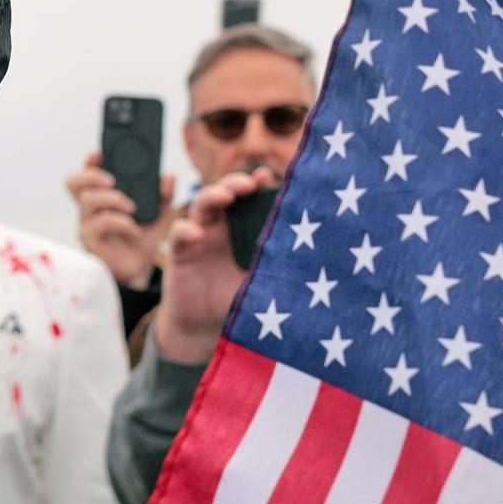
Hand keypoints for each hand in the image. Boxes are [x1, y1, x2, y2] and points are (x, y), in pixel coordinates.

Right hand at [65, 150, 175, 288]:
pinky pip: (100, 224)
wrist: (140, 270)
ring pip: (88, 201)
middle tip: (112, 180)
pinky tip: (134, 229)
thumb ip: (163, 195)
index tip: (99, 153)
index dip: (89, 163)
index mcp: (101, 198)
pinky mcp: (91, 242)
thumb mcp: (157, 214)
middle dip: (91, 175)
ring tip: (132, 207)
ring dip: (112, 199)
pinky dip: (120, 222)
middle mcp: (89, 209)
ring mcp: (87, 225)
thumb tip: (169, 176)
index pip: (87, 174)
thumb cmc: (142, 239)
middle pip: (74, 183)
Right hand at [152, 168, 275, 365]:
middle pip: (225, 194)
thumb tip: (323, 257)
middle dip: (235, 183)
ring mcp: (200, 237)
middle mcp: (221, 228)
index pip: (250, 199)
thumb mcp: (264, 281)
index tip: (270, 177)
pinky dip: (185, 230)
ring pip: (201, 205)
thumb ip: (280, 265)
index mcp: (243, 230)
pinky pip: (179, 234)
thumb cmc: (237, 301)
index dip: (258, 184)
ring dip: (212, 196)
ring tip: (226, 196)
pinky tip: (195, 233)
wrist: (203, 326)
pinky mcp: (181, 253)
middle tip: (248, 184)